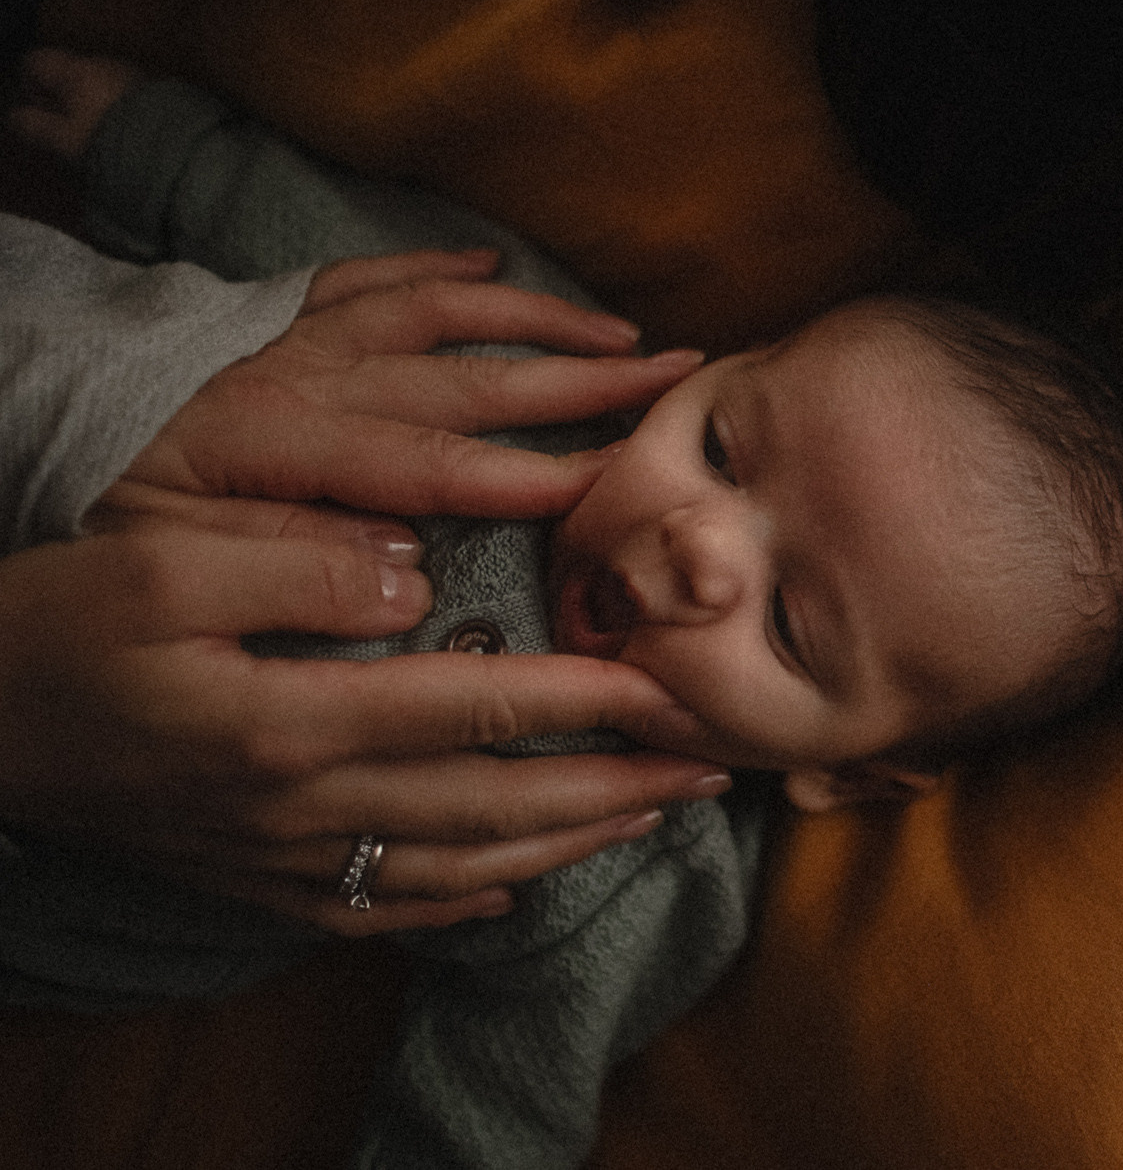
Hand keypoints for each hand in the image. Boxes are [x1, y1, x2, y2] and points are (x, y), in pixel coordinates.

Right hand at [6, 47, 141, 163]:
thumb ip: (35, 125)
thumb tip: (14, 116)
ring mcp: (130, 70)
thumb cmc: (108, 138)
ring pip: (97, 79)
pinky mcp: (154, 85)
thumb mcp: (65, 138)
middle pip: (68, 69)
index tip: (38, 110)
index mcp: (74, 69)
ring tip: (96, 130)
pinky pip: (122, 88)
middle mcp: (102, 62)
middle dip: (61, 94)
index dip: (28, 83)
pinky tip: (122, 127)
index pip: (36, 61)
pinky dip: (114, 103)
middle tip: (65, 125)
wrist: (171, 141)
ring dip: (90, 99)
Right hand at [12, 248, 720, 933]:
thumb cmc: (50, 632)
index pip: (481, 708)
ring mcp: (279, 857)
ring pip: (459, 861)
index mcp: (295, 721)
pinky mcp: (250, 881)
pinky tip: (510, 885)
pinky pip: (378, 906)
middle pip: (497, 802)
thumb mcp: (164, 562)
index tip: (675, 688)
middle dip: (618, 786)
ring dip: (567, 842)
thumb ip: (302, 563)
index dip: (590, 700)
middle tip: (710, 769)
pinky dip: (459, 899)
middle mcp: (305, 806)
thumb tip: (415, 578)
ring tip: (650, 818)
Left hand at [107, 248, 702, 518]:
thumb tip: (406, 570)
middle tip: (673, 382)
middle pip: (474, 378)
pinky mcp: (285, 308)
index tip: (622, 481)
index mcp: (293, 442)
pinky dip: (439, 269)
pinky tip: (495, 269)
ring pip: (446, 316)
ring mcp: (306, 330)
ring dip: (540, 325)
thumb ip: (288, 560)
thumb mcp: (168, 554)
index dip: (538, 473)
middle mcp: (317, 374)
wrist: (25, 404)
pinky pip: (376, 276)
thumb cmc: (97, 498)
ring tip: (622, 338)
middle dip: (584, 384)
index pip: (441, 464)